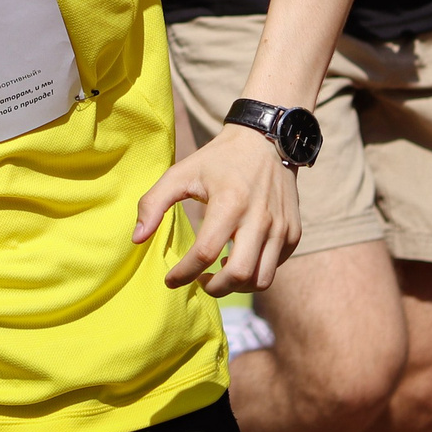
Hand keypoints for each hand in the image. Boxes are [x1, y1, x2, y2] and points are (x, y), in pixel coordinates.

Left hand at [133, 126, 300, 295]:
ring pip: (261, 279)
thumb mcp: (181, 173)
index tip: (170, 280)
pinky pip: (275, 267)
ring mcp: (281, 228)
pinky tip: (237, 259)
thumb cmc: (218, 160)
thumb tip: (137, 239)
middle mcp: (260, 219)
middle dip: (213, 288)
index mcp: (229, 203)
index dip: (184, 273)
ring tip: (218, 274)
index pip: (205, 253)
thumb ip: (154, 203)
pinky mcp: (293, 233)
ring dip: (237, 287)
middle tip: (198, 283)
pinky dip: (255, 273)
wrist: (266, 142)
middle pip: (238, 275)